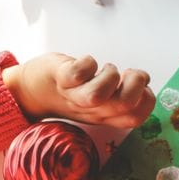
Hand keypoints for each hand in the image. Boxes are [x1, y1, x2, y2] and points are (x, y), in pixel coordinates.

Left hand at [2, 53, 154, 128]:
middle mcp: (93, 110)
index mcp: (106, 115)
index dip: (146, 100)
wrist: (32, 91)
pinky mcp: (60, 78)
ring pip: (97, 94)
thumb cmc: (74, 89)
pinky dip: (88, 62)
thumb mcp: (102, 97)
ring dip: (109, 75)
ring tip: (106, 68)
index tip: (141, 86)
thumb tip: (144, 79)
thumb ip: (123, 92)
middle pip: (123, 105)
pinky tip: (87, 62)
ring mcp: (74, 95)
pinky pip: (77, 72)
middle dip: (134, 84)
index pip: (136, 117)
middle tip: (127, 74)